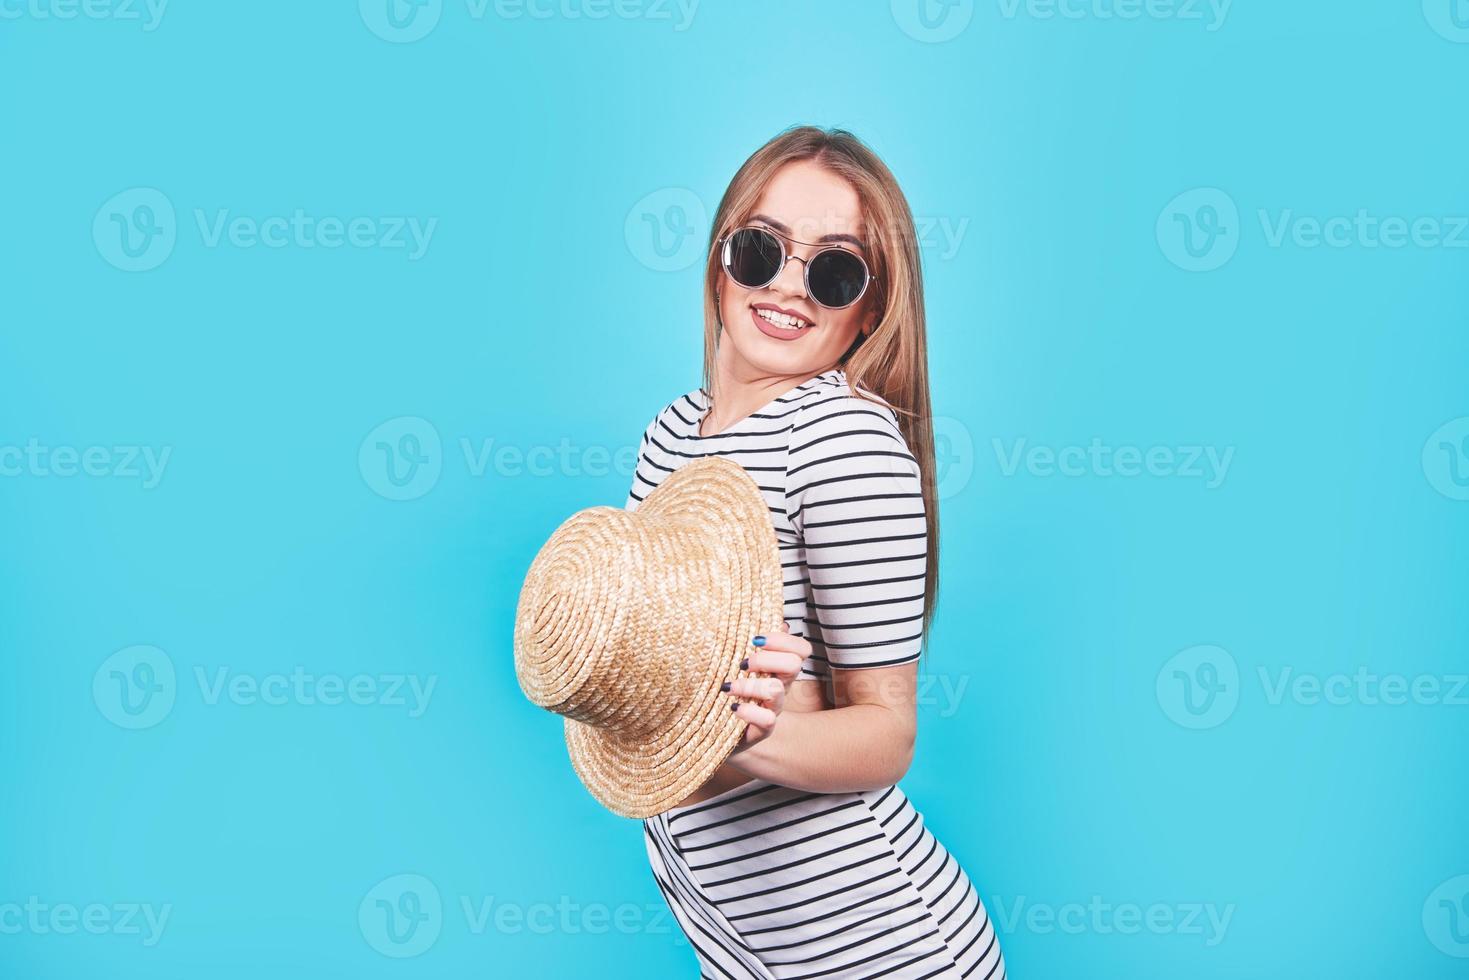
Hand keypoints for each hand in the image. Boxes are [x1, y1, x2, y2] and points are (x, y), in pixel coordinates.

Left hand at [722, 622, 810, 747]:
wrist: (718, 729)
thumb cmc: (732, 690)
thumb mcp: (741, 664)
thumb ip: (758, 644)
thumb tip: (780, 624)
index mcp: (779, 668)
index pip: (801, 649)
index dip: (783, 640)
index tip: (756, 639)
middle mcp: (781, 686)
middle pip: (793, 665)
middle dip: (766, 659)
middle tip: (742, 664)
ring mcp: (774, 708)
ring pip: (777, 690)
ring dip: (750, 685)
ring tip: (729, 687)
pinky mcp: (763, 730)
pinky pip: (768, 720)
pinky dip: (750, 712)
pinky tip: (735, 708)